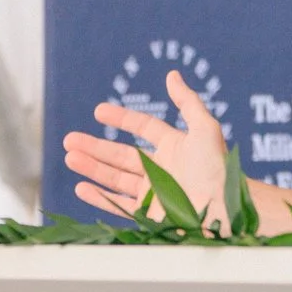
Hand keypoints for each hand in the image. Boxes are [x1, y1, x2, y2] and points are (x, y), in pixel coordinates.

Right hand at [61, 70, 227, 220]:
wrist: (223, 207)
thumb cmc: (217, 167)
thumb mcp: (205, 127)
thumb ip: (187, 101)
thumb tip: (172, 75)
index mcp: (175, 147)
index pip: (143, 128)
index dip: (121, 118)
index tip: (98, 111)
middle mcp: (162, 169)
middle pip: (121, 155)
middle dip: (95, 147)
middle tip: (69, 140)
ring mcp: (154, 193)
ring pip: (115, 178)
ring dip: (92, 167)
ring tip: (70, 157)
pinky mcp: (149, 215)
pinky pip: (119, 205)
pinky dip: (99, 196)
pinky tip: (81, 186)